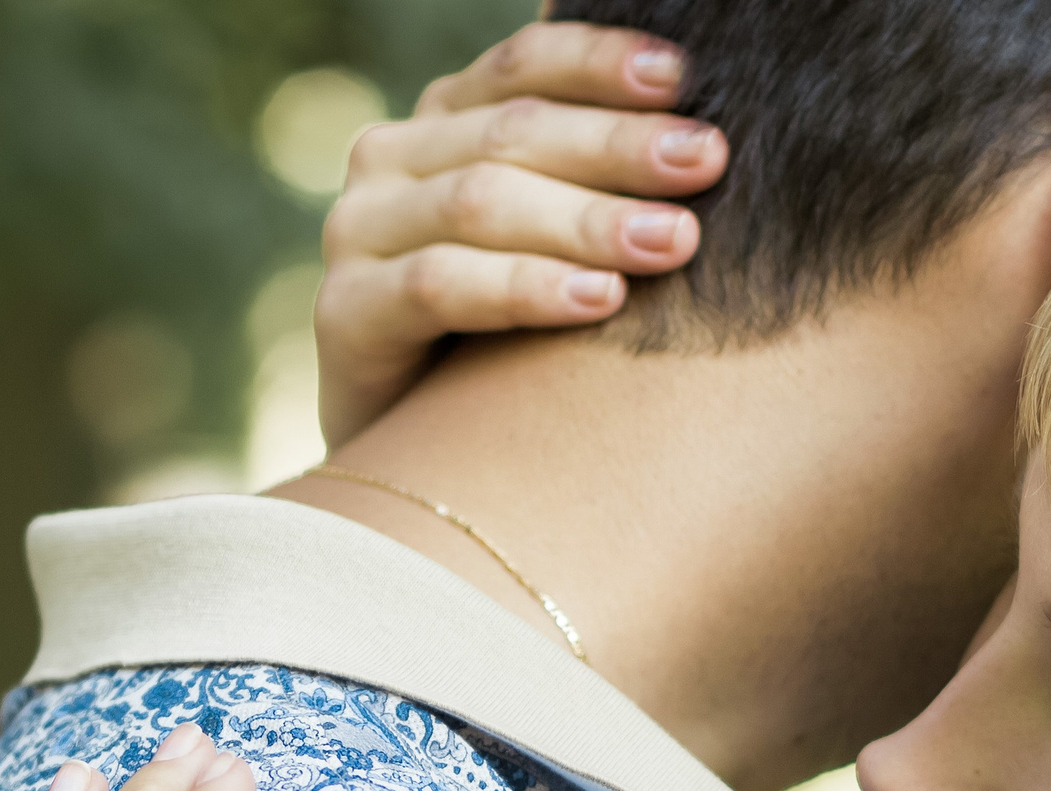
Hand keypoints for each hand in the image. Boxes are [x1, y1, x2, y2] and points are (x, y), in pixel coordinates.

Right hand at [315, 20, 731, 445]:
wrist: (413, 468)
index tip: (683, 76)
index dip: (599, 62)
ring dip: (585, 219)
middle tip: (706, 161)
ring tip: (672, 241)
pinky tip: (598, 299)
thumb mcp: (555, 248)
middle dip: (616, 146)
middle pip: (512, 134)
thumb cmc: (510, 346)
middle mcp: (389, 163)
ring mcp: (357, 234)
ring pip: (480, 202)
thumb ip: (593, 185)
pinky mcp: (343, 312)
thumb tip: (704, 140)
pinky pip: (440, 285)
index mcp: (444, 125)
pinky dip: (524, 287)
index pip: (522, 68)